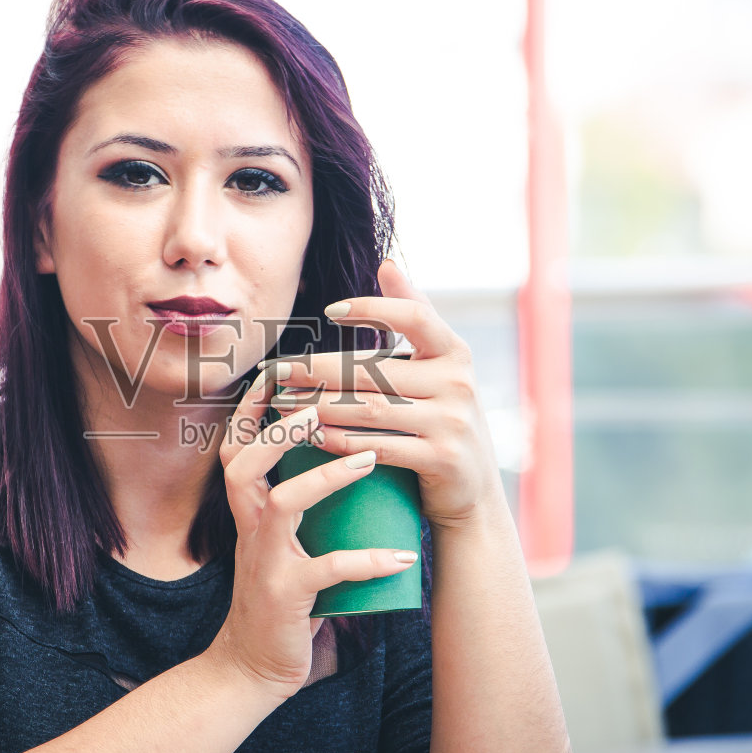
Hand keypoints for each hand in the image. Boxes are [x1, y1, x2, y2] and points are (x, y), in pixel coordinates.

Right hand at [208, 367, 417, 698]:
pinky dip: (366, 560)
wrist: (255, 663)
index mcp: (248, 505)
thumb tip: (344, 441)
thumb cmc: (282, 589)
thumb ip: (299, 493)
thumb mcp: (281, 535)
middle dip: (283, 429)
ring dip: (328, 477)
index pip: (240, 444)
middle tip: (327, 403)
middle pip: (247, 462)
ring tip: (371, 458)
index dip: (256, 406)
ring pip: (286, 503)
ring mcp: (265, 559)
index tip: (285, 369)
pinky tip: (400, 556)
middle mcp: (249, 525)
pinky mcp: (287, 594)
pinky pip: (327, 570)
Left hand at [269, 258, 503, 529]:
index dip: (373, 308)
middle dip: (318, 371)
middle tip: (278, 371)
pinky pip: (375, 446)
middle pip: (375, 370)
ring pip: (368, 409)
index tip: (329, 311)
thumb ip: (415, 315)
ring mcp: (452, 423)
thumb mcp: (439, 366)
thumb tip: (387, 263)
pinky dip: (337, 440)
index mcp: (456, 352)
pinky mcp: (441, 459)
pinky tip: (309, 435)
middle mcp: (459, 383)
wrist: (473, 488)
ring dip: (317, 406)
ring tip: (282, 403)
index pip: (414, 315)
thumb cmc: (443, 417)